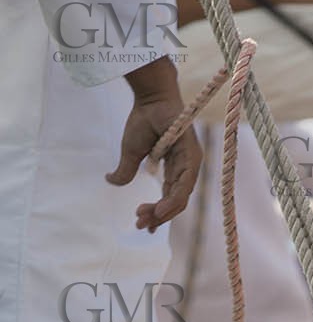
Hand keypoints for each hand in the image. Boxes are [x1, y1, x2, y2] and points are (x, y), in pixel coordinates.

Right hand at [107, 56, 201, 230]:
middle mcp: (186, 168)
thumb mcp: (131, 151)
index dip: (157, 213)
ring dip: (164, 212)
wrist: (150, 97)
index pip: (169, 197)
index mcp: (175, 168)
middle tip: (141, 224)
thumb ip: (126, 170)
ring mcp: (191, 163)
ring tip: (147, 219)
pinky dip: (173, 199)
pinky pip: (184, 184)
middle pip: (175, 201)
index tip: (143, 224)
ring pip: (180, 197)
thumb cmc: (144, 120)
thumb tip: (110, 181)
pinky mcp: (192, 156)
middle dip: (158, 216)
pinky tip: (161, 210)